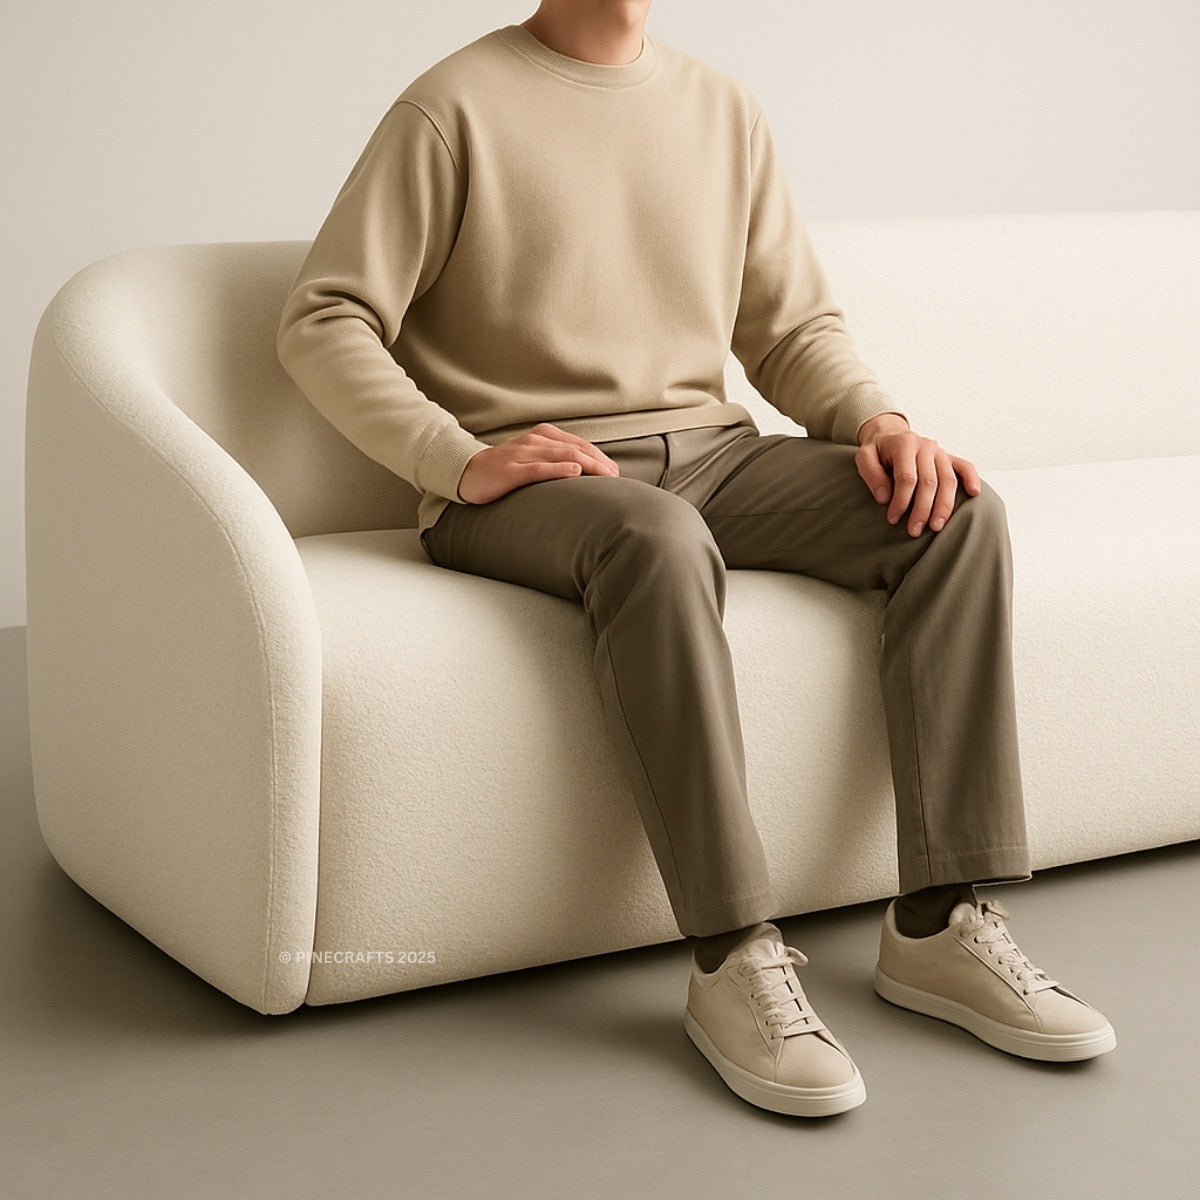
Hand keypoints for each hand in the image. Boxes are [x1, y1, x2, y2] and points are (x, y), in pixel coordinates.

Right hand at [457, 422, 620, 503]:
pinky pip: (538, 469)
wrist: (467, 472)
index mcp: (542, 436)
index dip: (599, 456)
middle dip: (599, 462)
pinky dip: (558, 469)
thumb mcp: (532, 458)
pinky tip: (575, 472)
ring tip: (605, 476)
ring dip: (587, 465)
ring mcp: (522, 454)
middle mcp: (535, 441)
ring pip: (561, 456)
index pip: (578, 444)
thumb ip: (555, 460)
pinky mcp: (511, 470)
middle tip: (616, 476)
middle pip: (575, 449)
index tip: (615, 471)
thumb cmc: (504, 468)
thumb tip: (585, 473)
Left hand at [854, 413, 981, 536]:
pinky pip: (965, 466)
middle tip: (914, 531)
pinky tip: (974, 494)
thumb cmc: (876, 451)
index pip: (906, 478)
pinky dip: (972, 479)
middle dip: (922, 509)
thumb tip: (885, 497)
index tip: (892, 519)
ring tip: (936, 527)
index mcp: (904, 444)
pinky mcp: (949, 456)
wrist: (890, 435)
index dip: (901, 501)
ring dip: (943, 506)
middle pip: (929, 482)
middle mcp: (926, 446)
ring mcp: (940, 451)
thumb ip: (871, 474)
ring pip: (948, 480)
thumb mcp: (864, 457)